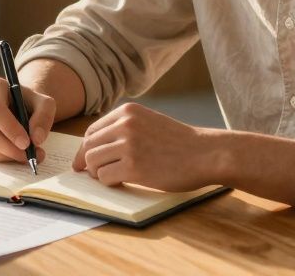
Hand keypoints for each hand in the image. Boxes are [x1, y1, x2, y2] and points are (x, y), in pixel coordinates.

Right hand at [0, 77, 55, 163]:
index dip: (10, 130)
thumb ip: (44, 118)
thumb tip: (36, 139)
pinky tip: (11, 152)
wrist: (16, 104)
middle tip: (28, 156)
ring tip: (25, 155)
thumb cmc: (29, 103)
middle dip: (9, 149)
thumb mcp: (44, 103)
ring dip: (6, 155)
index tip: (27, 143)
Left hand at [72, 102, 215, 191]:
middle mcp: (125, 124)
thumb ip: (123, 130)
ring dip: (100, 173)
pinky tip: (124, 181)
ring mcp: (129, 145)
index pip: (92, 130)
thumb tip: (90, 152)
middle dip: (90, 162)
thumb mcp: (149, 122)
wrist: (205, 153)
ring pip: (92, 162)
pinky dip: (110, 183)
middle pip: (88, 146)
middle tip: (99, 173)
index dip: (88, 148)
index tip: (90, 160)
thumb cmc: (179, 142)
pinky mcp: (133, 167)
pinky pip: (105, 177)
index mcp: (128, 111)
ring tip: (116, 176)